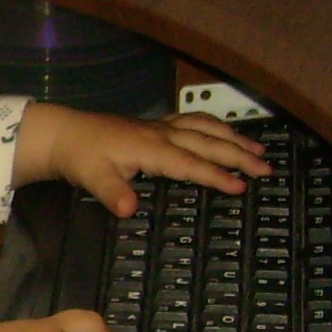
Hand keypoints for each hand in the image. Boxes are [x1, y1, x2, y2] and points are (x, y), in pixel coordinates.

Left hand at [10, 103, 270, 214]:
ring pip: (205, 128)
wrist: (65, 133)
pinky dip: (215, 126)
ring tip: (259, 149)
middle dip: (238, 155)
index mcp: (152, 149)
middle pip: (208, 142)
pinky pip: (194, 121)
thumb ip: (112, 193)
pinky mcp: (157, 126)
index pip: (191, 164)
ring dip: (233, 138)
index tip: (241, 187)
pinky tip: (225, 132)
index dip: (216, 176)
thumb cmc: (81, 157)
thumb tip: (127, 209)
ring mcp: (161, 127)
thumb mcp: (93, 179)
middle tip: (266, 169)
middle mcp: (162, 134)